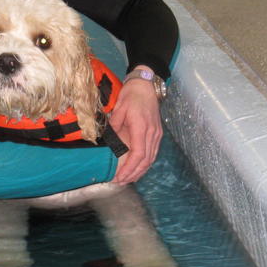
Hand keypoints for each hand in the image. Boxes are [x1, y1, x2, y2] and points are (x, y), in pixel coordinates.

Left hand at [108, 68, 162, 182]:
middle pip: (146, 160)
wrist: (146, 85)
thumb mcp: (119, 108)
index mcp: (142, 127)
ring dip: (140, 171)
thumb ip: (114, 126)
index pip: (138, 154)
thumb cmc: (132, 95)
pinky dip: (145, 163)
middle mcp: (152, 133)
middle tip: (121, 182)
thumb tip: (108, 140)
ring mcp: (156, 133)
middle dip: (134, 174)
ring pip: (151, 158)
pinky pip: (153, 152)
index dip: (129, 168)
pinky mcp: (157, 133)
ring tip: (128, 179)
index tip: (120, 177)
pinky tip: (138, 168)